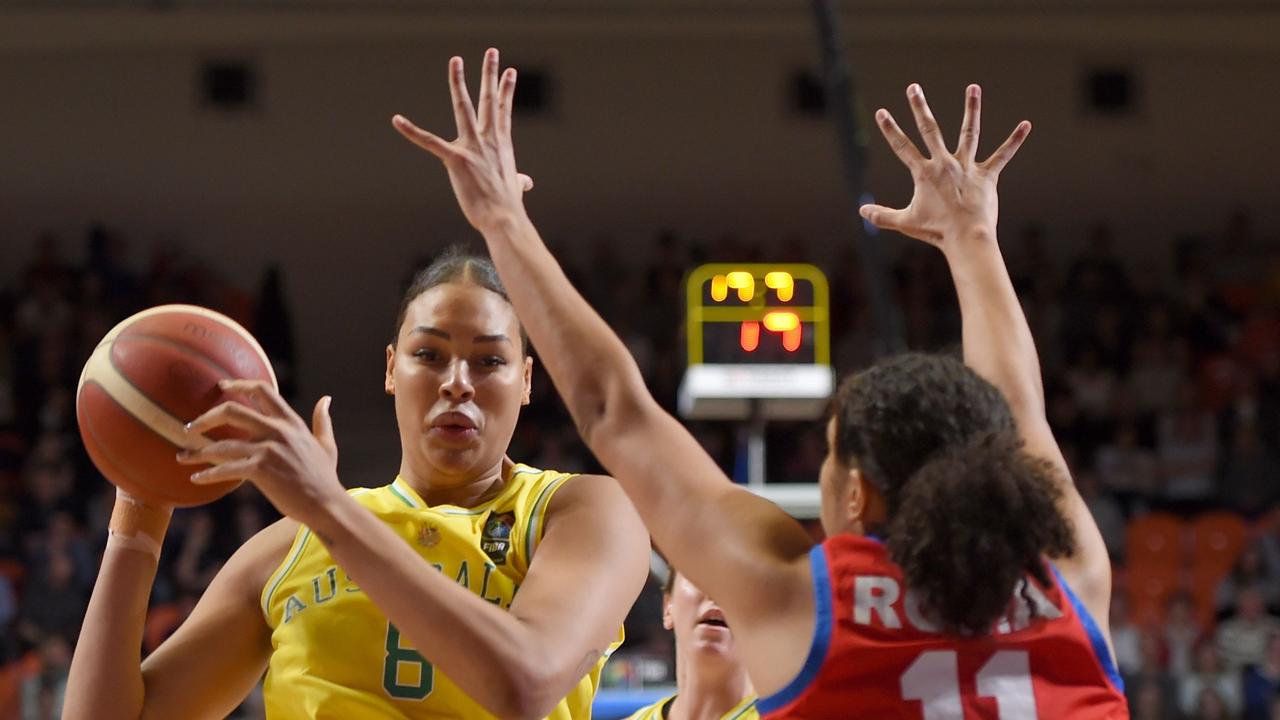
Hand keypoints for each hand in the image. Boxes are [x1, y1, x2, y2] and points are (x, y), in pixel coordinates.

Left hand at [178, 380, 344, 527]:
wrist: (326, 504)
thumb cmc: (325, 477)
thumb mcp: (326, 444)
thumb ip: (322, 421)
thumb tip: (326, 399)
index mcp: (291, 422)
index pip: (262, 390)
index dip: (239, 384)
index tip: (221, 385)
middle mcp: (278, 430)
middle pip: (232, 410)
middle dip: (206, 417)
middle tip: (190, 427)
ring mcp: (268, 449)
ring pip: (222, 444)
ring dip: (197, 451)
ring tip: (183, 457)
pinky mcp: (260, 470)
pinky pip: (225, 469)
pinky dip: (207, 474)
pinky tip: (196, 478)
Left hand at [393, 48, 533, 234]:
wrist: (504, 218)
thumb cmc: (508, 206)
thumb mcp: (515, 187)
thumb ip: (519, 180)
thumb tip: (526, 183)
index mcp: (501, 144)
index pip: (504, 110)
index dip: (506, 89)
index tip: (510, 71)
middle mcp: (488, 140)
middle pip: (489, 100)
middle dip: (490, 73)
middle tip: (492, 51)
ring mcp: (472, 147)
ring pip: (463, 107)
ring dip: (459, 82)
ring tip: (456, 61)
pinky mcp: (455, 160)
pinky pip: (430, 142)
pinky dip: (411, 131)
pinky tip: (397, 120)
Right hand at [859, 84, 1029, 246]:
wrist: (966, 237)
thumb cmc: (935, 231)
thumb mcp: (905, 222)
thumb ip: (882, 216)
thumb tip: (861, 212)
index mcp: (924, 173)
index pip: (902, 147)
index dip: (890, 129)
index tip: (882, 112)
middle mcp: (945, 163)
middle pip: (930, 129)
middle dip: (920, 107)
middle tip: (913, 88)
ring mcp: (967, 167)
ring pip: (969, 132)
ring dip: (971, 109)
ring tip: (973, 87)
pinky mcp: (987, 175)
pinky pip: (1002, 155)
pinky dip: (1014, 140)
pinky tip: (1026, 125)